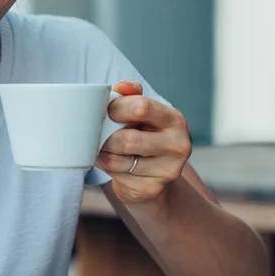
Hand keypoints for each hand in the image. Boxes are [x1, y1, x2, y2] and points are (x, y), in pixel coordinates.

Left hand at [95, 80, 192, 203]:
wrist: (155, 175)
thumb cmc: (143, 134)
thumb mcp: (141, 112)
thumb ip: (131, 94)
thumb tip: (121, 87)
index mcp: (174, 120)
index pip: (141, 107)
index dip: (115, 108)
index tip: (105, 111)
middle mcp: (178, 145)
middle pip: (128, 139)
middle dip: (104, 136)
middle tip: (96, 132)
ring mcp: (168, 170)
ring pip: (117, 160)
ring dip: (101, 152)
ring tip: (100, 146)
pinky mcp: (152, 189)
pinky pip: (116, 176)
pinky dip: (105, 167)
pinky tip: (107, 161)